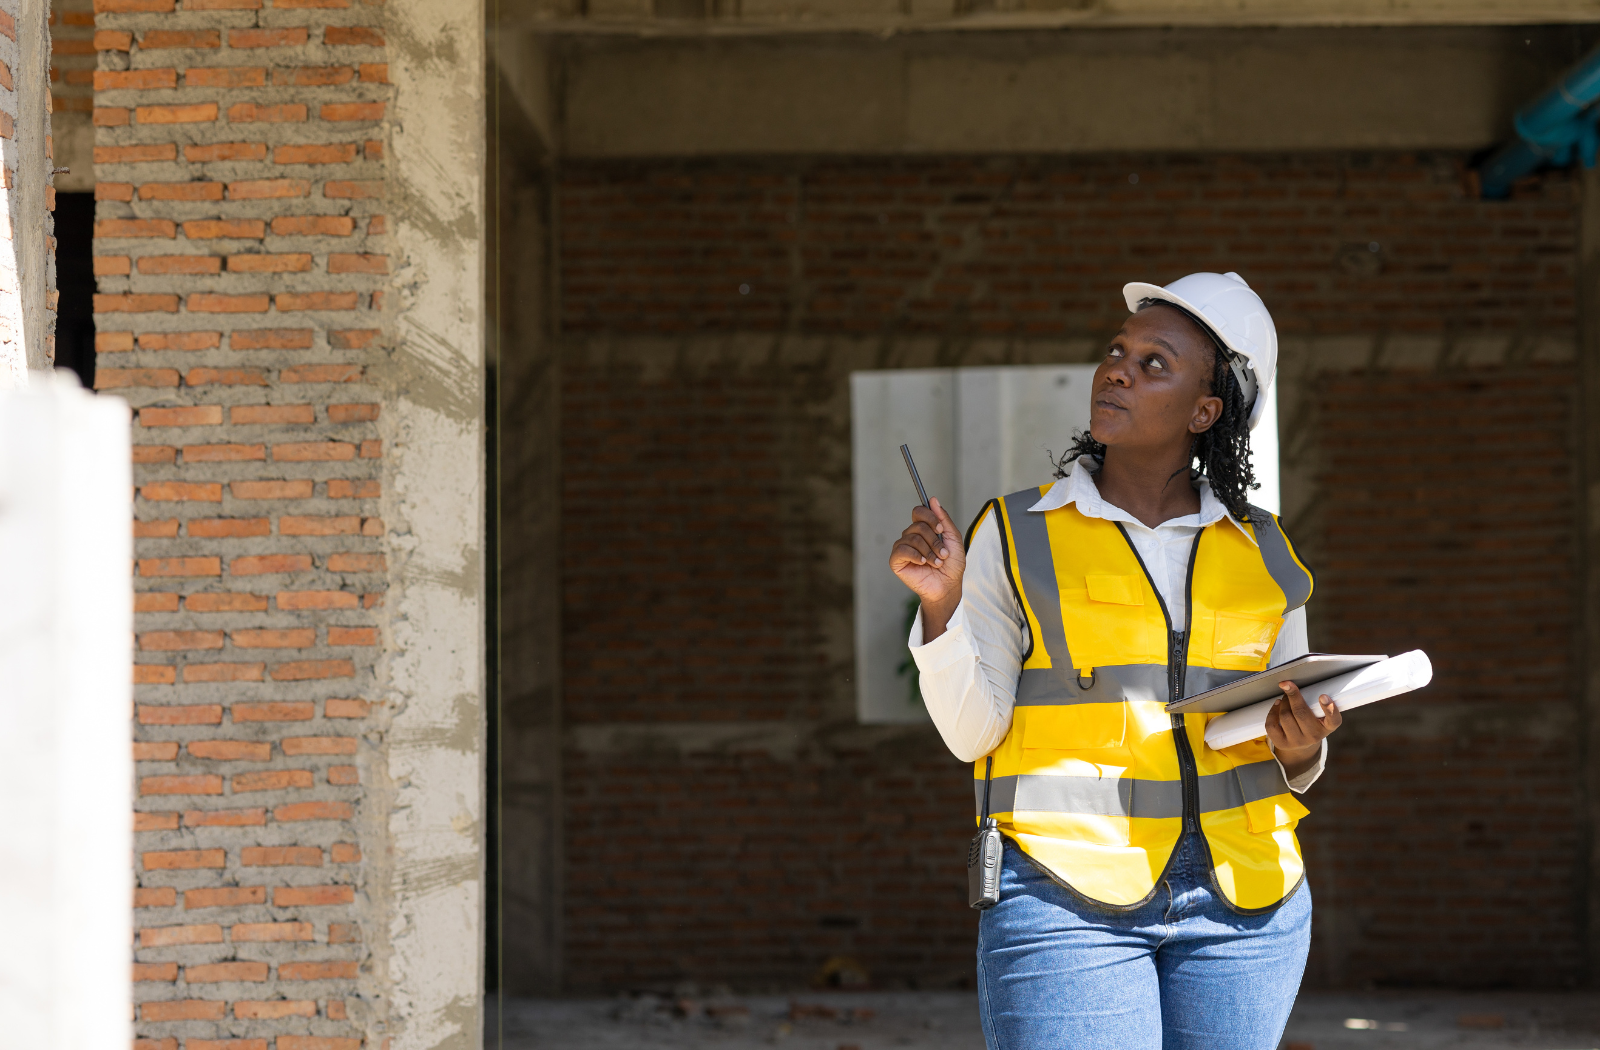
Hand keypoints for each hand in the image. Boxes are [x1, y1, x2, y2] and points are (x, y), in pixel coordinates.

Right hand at [889, 497, 965, 638]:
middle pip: (918, 525)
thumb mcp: (953, 538)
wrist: (948, 586)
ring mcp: (903, 548)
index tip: (940, 529)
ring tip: (936, 563)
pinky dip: (915, 555)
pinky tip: (923, 563)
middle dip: (934, 540)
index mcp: (923, 529)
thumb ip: (943, 519)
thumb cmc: (951, 565)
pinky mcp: (896, 561)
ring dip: (928, 551)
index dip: (929, 517)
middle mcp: (911, 536)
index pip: (918, 511)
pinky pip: (902, 550)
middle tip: (943, 554)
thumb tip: (933, 499)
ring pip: (912, 537)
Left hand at [1265, 681, 1341, 780]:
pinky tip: (1277, 705)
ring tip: (1285, 697)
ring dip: (1283, 702)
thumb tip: (1296, 686)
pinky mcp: (1281, 743)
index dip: (1329, 708)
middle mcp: (1313, 737)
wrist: (1302, 745)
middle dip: (1293, 696)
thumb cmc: (1311, 724)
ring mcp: (1297, 742)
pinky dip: (1272, 711)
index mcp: (1326, 728)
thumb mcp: (1320, 716)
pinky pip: (1271, 724)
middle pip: (1301, 713)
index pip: (1333, 721)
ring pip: (1285, 716)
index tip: (1323, 696)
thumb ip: (1315, 704)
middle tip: (1289, 686)